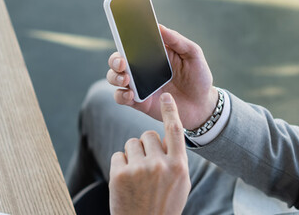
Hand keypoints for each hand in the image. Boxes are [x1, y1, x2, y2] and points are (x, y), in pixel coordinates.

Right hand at [107, 25, 216, 128]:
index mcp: (153, 53)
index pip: (132, 42)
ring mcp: (139, 85)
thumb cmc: (199, 76)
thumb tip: (159, 26)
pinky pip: (121, 98)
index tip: (121, 34)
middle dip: (114, 60)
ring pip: (114, 78)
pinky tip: (130, 94)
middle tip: (121, 62)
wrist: (203, 105)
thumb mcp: (193, 54)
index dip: (123, 37)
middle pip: (117, 60)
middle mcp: (142, 67)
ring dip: (115, 76)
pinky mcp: (139, 102)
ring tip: (126, 79)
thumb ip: (177, 40)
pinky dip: (121, 95)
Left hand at [108, 93, 190, 214]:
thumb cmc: (164, 205)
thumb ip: (176, 159)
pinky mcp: (119, 174)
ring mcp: (138, 169)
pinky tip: (126, 183)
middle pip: (148, 135)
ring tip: (137, 177)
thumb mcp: (180, 184)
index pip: (175, 130)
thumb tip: (169, 135)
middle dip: (146, 146)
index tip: (165, 96)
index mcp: (179, 166)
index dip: (170, 111)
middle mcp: (160, 165)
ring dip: (133, 155)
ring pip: (132, 143)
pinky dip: (120, 166)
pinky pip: (118, 155)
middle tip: (147, 168)